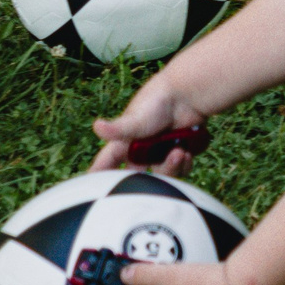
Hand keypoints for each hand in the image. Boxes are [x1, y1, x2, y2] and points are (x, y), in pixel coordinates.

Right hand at [92, 75, 209, 175]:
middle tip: (156, 169)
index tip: (95, 190)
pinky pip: (180, 169)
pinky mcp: (179, 149)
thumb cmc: (157, 102)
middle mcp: (141, 149)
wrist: (188, 93)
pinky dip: (183, 165)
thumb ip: (117, 129)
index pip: (106, 164)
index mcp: (124, 142)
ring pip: (161, 175)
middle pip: (138, 177)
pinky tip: (186, 154)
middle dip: (147, 179)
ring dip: (170, 168)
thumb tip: (96, 126)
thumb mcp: (134, 119)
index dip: (99, 177)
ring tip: (178, 153)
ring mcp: (161, 151)